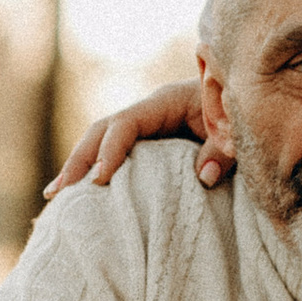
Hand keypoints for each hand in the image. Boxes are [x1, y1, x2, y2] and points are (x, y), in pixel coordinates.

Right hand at [44, 75, 230, 199]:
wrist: (246, 104)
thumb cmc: (241, 114)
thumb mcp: (236, 131)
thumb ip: (223, 150)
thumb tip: (203, 176)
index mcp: (165, 102)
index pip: (126, 123)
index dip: (110, 149)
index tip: (100, 179)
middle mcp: (148, 112)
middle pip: (101, 131)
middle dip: (79, 160)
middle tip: (58, 193)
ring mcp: (145, 127)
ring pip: (101, 142)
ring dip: (79, 167)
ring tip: (55, 198)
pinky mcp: (149, 143)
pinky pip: (115, 155)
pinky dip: (96, 171)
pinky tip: (81, 195)